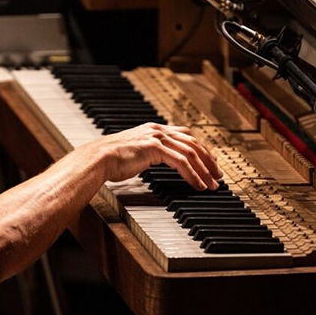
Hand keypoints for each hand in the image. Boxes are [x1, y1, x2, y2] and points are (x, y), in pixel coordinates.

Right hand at [79, 122, 222, 188]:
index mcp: (154, 129)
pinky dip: (192, 175)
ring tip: (211, 185)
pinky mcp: (155, 148)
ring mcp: (157, 137)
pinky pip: (181, 162)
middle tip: (217, 176)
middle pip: (193, 143)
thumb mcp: (135, 153)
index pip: (186, 136)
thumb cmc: (111, 160)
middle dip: (208, 161)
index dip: (201, 149)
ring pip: (191, 153)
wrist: (98, 158)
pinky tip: (197, 185)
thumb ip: (149, 153)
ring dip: (203, 171)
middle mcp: (158, 130)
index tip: (210, 163)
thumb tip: (155, 161)